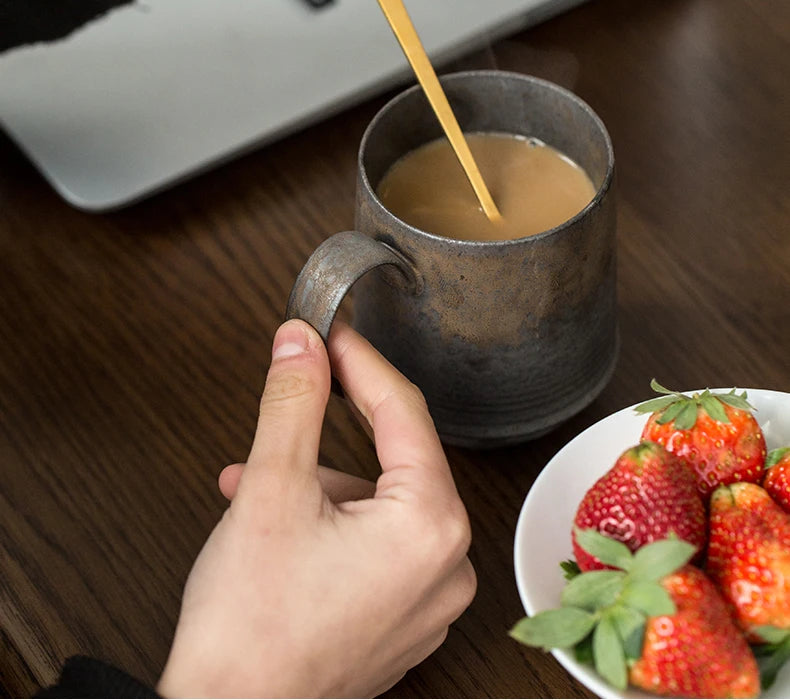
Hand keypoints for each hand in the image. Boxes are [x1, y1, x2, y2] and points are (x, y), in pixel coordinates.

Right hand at [158, 320, 475, 698]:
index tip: (329, 333)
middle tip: (296, 387)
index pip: (403, 411)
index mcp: (431, 528)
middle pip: (394, 458)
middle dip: (329, 427)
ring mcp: (425, 602)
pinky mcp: (399, 623)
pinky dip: (327, 521)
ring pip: (377, 502)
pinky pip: (374, 545)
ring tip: (252, 481)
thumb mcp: (271, 489)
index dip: (360, 362)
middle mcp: (446, 568)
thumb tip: (302, 344)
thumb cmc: (251, 630)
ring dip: (315, 480)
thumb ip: (293, 403)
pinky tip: (273, 520)